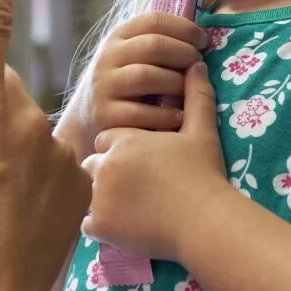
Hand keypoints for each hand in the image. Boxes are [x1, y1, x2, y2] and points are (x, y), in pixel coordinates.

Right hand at [80, 12, 209, 140]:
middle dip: (185, 54)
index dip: (184, 28)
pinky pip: (140, 113)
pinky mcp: (104, 115)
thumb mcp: (134, 55)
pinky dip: (165, 115)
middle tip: (200, 66)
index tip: (203, 41)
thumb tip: (203, 37)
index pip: (154, 20)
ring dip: (177, 83)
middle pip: (154, 45)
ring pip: (146, 76)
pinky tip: (180, 117)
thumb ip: (159, 42)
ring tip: (190, 91)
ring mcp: (104, 85)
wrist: (88, 116)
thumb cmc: (126, 82)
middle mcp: (108, 57)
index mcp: (118, 36)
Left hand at [82, 61, 231, 263]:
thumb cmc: (204, 174)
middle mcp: (105, 164)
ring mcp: (99, 196)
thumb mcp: (201, 131)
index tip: (140, 161)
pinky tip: (122, 224)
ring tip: (128, 207)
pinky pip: (86, 223)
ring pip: (87, 193)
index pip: (107, 139)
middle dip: (108, 173)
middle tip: (134, 187)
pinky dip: (101, 225)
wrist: (204, 220)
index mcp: (124, 139)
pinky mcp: (100, 225)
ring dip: (102, 198)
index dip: (122, 150)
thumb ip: (196, 96)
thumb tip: (197, 65)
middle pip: (93, 164)